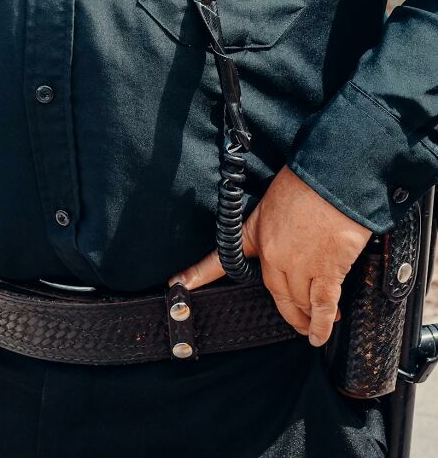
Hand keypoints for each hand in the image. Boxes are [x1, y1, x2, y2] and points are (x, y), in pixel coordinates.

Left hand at [169, 166, 371, 346]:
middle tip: (294, 321)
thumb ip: (273, 226)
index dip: (199, 274)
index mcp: (255, 233)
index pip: (220, 258)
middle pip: (275, 292)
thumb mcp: (274, 201)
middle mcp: (273, 254)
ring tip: (311, 327)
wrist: (336, 178)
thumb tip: (289, 243)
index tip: (178, 283)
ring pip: (298, 301)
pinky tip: (320, 335)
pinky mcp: (327, 270)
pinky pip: (322, 304)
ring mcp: (299, 265)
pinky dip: (321, 323)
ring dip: (305, 318)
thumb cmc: (308, 181)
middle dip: (287, 311)